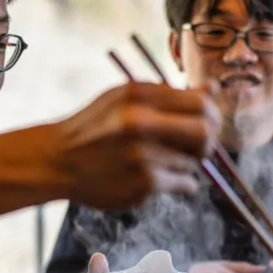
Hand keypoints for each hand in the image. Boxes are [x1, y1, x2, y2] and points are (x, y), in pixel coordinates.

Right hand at [53, 82, 221, 209]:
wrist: (58, 160)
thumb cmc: (95, 126)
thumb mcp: (125, 98)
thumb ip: (169, 94)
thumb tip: (213, 89)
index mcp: (139, 95)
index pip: (200, 102)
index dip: (212, 113)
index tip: (207, 121)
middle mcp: (141, 123)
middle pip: (205, 132)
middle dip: (209, 141)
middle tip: (199, 147)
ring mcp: (143, 155)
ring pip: (194, 162)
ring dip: (186, 164)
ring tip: (160, 162)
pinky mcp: (144, 183)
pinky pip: (185, 183)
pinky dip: (180, 182)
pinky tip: (158, 177)